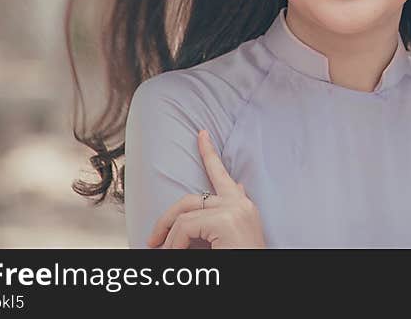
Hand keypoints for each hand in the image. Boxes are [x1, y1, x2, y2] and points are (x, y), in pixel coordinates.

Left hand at [147, 129, 266, 248]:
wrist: (257, 276)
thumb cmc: (242, 257)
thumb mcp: (233, 235)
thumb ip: (230, 211)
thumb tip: (237, 186)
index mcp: (243, 206)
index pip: (223, 174)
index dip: (209, 153)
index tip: (201, 134)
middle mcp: (241, 203)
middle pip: (192, 198)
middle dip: (167, 217)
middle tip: (153, 240)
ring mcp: (234, 210)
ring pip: (185, 214)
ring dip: (168, 237)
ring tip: (162, 253)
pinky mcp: (225, 221)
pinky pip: (185, 228)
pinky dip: (173, 244)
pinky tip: (174, 255)